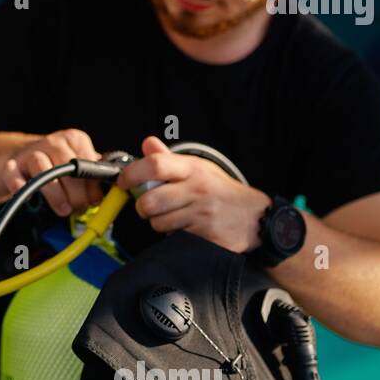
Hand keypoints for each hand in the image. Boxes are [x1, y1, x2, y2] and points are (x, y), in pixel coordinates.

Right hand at [0, 128, 104, 216]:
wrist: (21, 157)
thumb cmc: (56, 164)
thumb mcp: (79, 162)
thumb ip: (95, 173)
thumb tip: (116, 188)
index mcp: (73, 139)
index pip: (87, 162)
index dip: (93, 185)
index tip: (95, 201)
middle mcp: (52, 142)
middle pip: (67, 167)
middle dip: (77, 194)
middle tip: (79, 209)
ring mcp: (30, 152)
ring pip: (42, 169)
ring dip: (55, 193)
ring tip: (63, 210)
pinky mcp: (11, 165)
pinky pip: (13, 175)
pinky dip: (20, 186)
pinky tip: (29, 197)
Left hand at [116, 136, 271, 252]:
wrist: (256, 217)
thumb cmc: (221, 191)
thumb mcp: (199, 169)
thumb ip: (169, 159)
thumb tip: (146, 143)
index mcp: (193, 168)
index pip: (155, 165)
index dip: (131, 173)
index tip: (123, 181)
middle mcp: (197, 189)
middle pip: (149, 201)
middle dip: (142, 207)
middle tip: (148, 206)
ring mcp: (202, 213)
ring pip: (158, 222)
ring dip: (158, 223)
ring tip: (173, 216)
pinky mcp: (206, 234)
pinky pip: (173, 237)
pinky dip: (173, 235)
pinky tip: (186, 227)